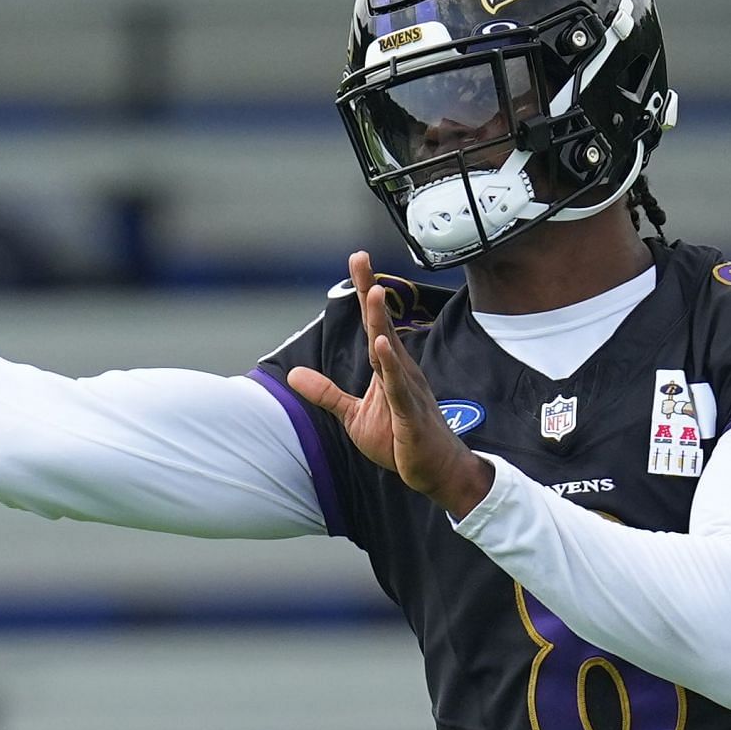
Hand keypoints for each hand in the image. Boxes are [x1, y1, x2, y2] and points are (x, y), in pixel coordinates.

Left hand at [288, 252, 494, 517]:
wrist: (436, 471)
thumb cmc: (400, 440)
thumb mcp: (354, 415)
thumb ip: (326, 393)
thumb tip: (294, 375)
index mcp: (388, 367)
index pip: (372, 323)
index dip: (364, 291)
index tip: (357, 259)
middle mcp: (400, 370)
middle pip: (381, 325)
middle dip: (371, 291)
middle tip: (360, 258)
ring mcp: (407, 390)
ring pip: (391, 350)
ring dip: (382, 321)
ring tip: (374, 292)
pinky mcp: (410, 414)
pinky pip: (399, 387)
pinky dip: (391, 366)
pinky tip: (383, 345)